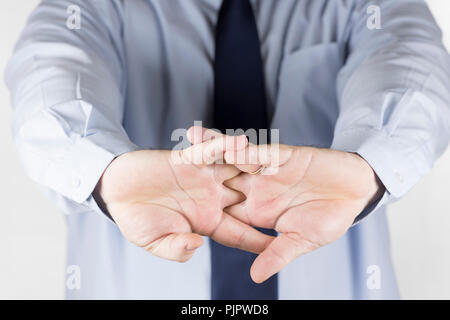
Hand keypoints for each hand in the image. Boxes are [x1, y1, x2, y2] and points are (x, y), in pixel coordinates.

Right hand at [94, 135, 272, 262]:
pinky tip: (239, 141)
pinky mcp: (190, 159)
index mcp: (206, 221)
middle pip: (246, 200)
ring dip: (252, 166)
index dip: (257, 240)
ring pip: (235, 171)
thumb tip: (195, 246)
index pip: (238, 233)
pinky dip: (222, 146)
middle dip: (269, 200)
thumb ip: (174, 248)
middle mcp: (210, 198)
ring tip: (273, 163)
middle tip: (294, 199)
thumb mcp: (153, 242)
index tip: (279, 246)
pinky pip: (210, 151)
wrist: (116, 188)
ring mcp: (203, 177)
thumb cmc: (135, 218)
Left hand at [188, 127, 383, 282]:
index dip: (200, 213)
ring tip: (185, 144)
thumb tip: (256, 277)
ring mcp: (267, 172)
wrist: (355, 189)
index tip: (175, 214)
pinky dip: (238, 146)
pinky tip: (219, 140)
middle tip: (167, 171)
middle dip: (197, 176)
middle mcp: (257, 190)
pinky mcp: (280, 155)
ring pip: (233, 161)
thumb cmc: (331, 217)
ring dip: (211, 152)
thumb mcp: (303, 239)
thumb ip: (278, 254)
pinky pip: (255, 149)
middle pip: (221, 183)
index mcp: (258, 213)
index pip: (225, 214)